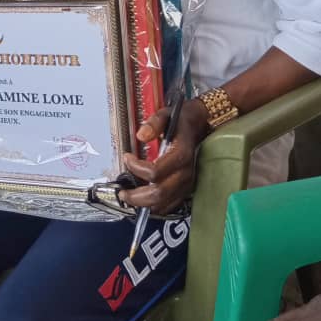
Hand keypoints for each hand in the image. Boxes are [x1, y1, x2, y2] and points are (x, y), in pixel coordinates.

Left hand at [119, 99, 209, 214]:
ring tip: (129, 196)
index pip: (155, 171)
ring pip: (164, 203)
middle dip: (137, 196)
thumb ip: (154, 123)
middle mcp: (185, 172)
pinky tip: (143, 199)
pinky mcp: (186, 189)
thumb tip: (141, 135)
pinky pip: (169, 205)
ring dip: (144, 204)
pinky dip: (154, 205)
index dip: (137, 168)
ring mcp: (187, 183)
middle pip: (159, 193)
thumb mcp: (165, 115)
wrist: (197, 126)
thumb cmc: (179, 122)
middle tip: (123, 191)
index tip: (127, 158)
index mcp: (181, 154)